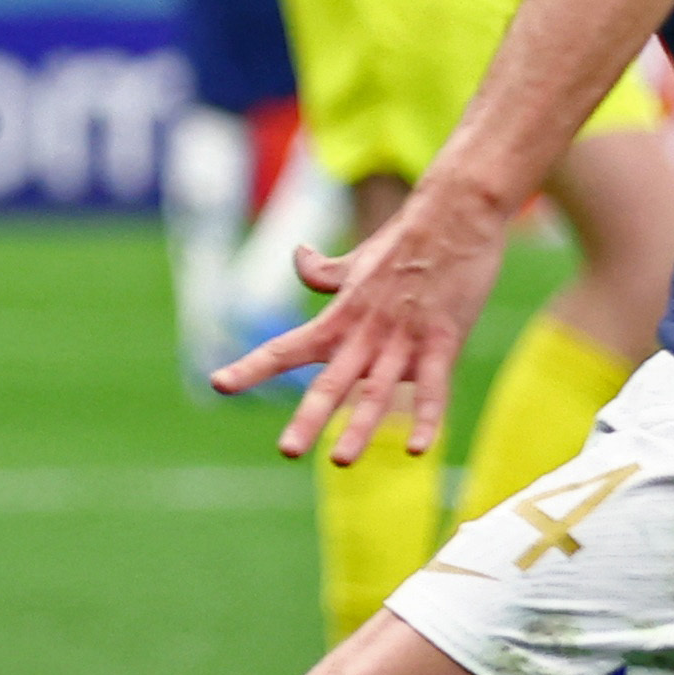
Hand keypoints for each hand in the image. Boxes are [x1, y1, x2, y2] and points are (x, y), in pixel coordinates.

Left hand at [211, 188, 510, 466]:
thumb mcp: (358, 260)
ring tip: (340, 461)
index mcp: (339, 317)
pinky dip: (427, 418)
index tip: (217, 385)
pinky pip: (434, 388)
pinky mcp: (443, 340)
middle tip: (286, 452)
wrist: (456, 213)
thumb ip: (324, 271)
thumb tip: (297, 256)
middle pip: (330, 382)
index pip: (285, 347)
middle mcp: (364, 333)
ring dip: (361, 428)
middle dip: (308, 419)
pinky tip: (419, 450)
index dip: (250, 368)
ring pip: (378, 392)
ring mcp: (403, 339)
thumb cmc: (406, 239)